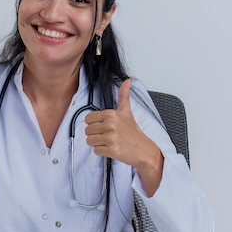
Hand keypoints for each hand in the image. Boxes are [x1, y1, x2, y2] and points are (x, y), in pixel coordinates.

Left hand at [84, 79, 162, 195]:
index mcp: (111, 114)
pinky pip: (95, 151)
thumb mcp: (127, 112)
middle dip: (96, 134)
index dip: (94, 124)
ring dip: (98, 143)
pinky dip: (102, 152)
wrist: (143, 149)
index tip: (104, 126)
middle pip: (87, 130)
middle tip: (108, 135)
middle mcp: (110, 125)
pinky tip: (111, 148)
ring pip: (90, 141)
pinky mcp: (111, 150)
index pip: (88, 119)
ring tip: (109, 142)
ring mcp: (111, 138)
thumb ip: (124, 96)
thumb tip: (127, 80)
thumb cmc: (133, 132)